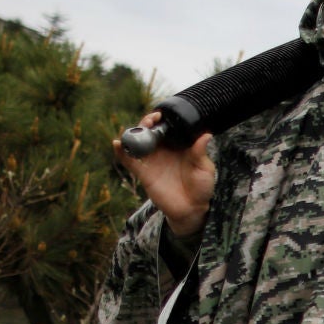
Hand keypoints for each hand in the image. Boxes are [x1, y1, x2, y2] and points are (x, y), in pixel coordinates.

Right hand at [114, 111, 215, 238]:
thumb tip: (207, 135)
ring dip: (133, 133)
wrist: (192, 209)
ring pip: (138, 142)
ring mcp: (152, 161)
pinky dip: (121, 152)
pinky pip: (129, 161)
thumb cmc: (201, 187)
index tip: (160, 115)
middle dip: (146, 123)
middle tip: (150, 120)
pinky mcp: (143, 173)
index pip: (166, 128)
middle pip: (149, 131)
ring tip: (134, 130)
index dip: (161, 119)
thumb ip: (200, 152)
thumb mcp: (204, 168)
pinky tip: (117, 144)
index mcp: (177, 145)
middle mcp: (163, 150)